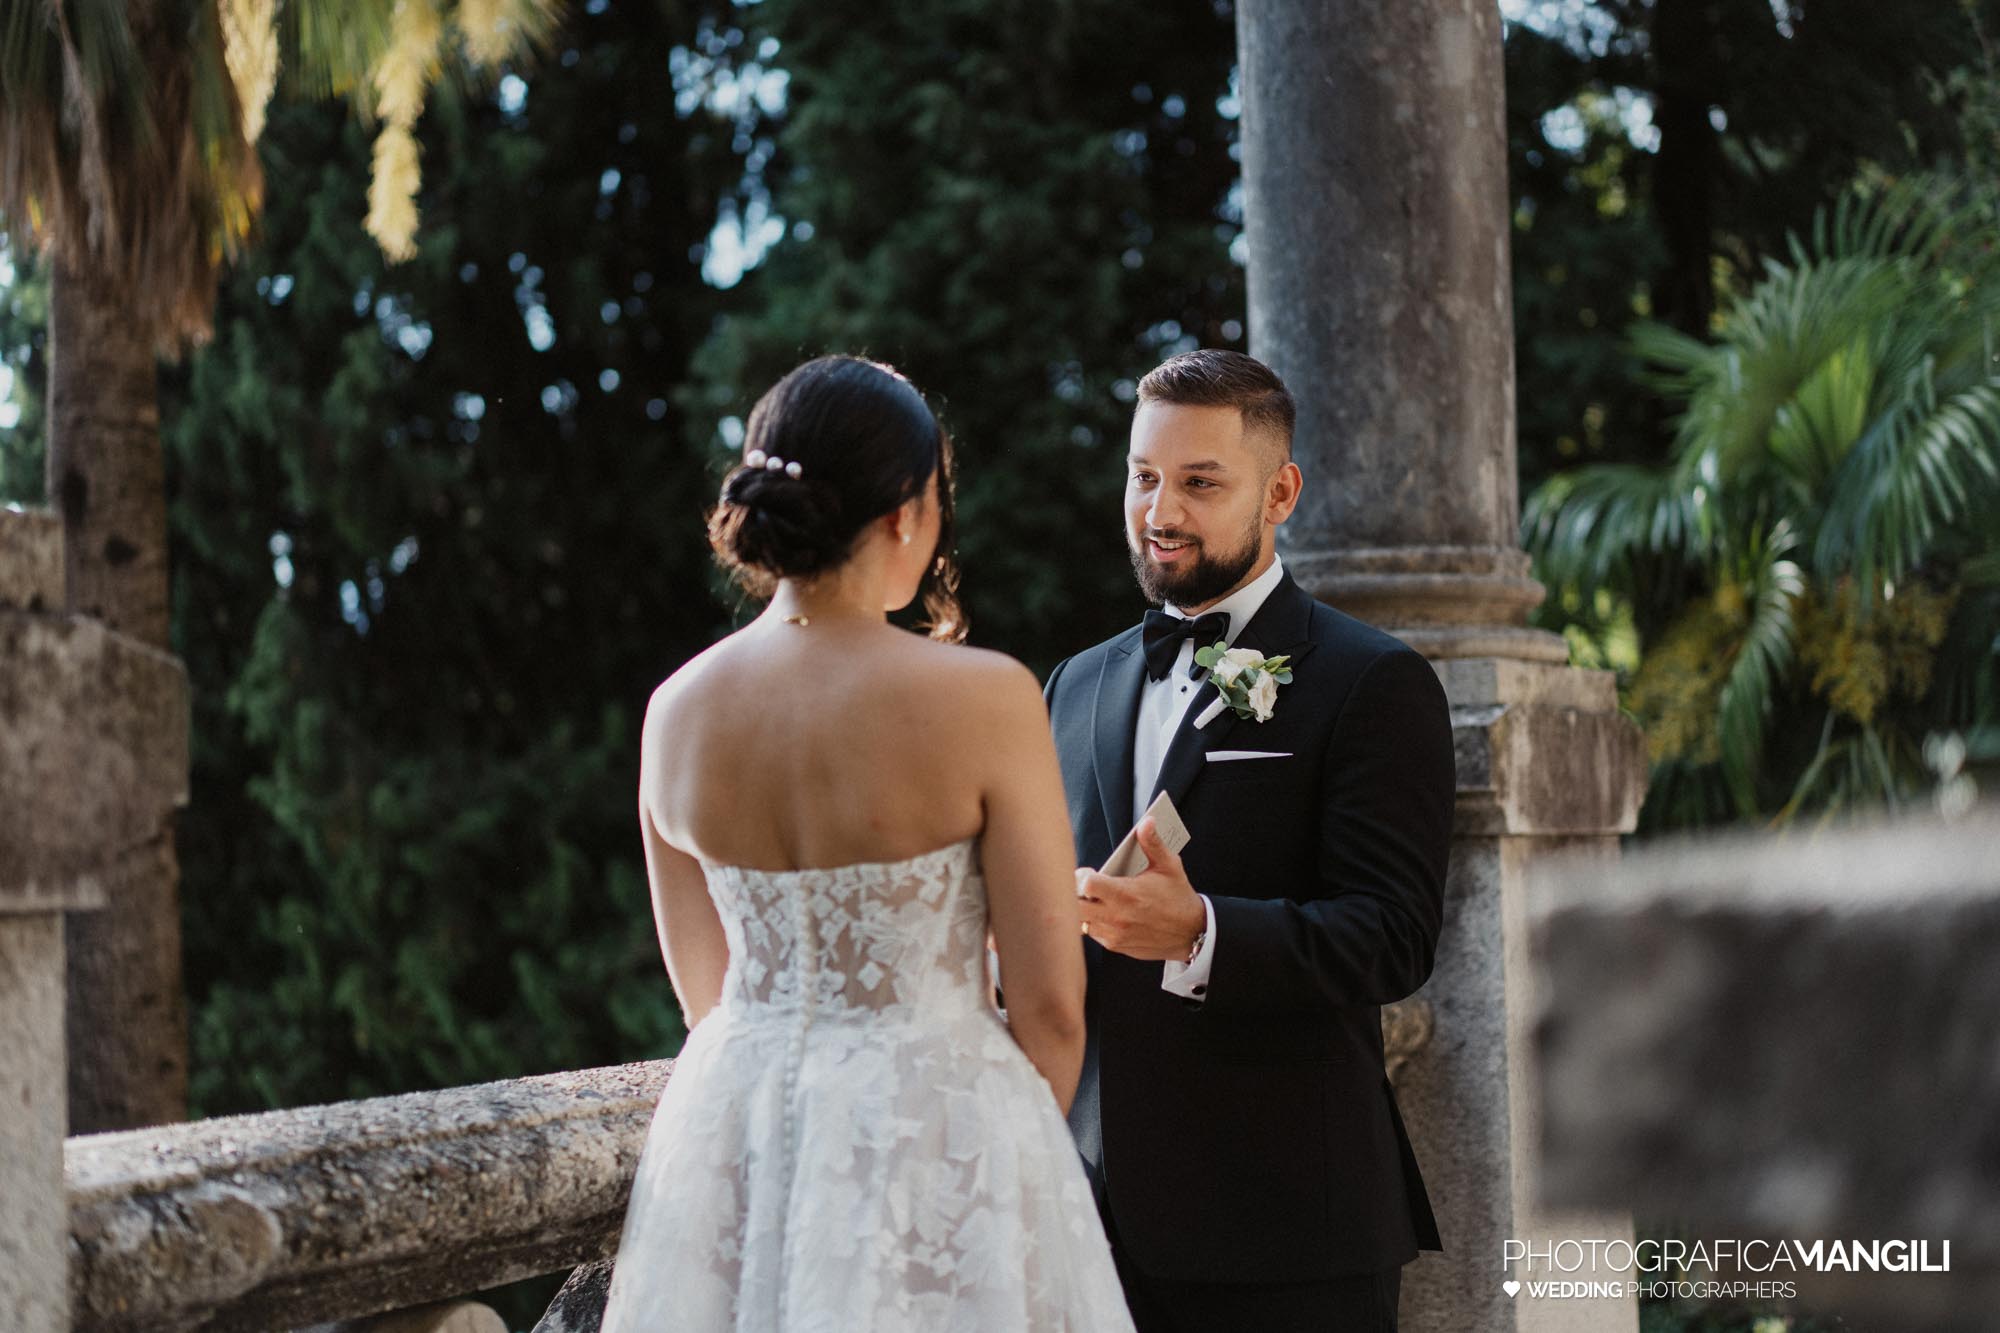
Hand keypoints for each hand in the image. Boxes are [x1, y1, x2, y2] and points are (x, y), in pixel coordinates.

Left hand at [1075, 818, 1206, 961]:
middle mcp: (1117, 917)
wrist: (1191, 932)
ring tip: (1094, 899)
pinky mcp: (1116, 946)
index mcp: (1127, 894)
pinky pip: (1093, 933)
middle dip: (1074, 894)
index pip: (1086, 885)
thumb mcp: (1169, 866)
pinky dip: (1094, 922)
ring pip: (1081, 922)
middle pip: (1075, 906)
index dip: (1080, 876)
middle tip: (1085, 886)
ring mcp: (1115, 934)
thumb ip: (1153, 843)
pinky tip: (1106, 912)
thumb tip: (1146, 823)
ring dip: (1084, 909)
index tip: (1088, 872)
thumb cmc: (1178, 896)